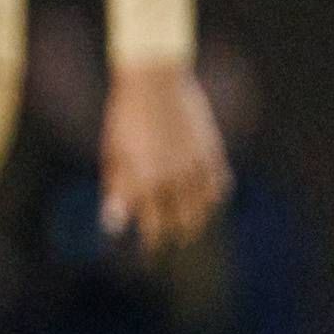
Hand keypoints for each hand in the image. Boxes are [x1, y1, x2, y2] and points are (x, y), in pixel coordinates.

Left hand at [99, 62, 230, 255]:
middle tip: (169, 241)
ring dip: (196, 221)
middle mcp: (173, 179)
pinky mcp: (213, 151)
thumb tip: (114, 224)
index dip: (152, 244)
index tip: (148, 253)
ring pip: (204, 209)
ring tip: (188, 227)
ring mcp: (196, 166)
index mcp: (144, 182)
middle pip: (181, 223)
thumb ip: (117, 189)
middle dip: (174, 236)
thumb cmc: (124, 116)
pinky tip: (206, 201)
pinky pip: (219, 185)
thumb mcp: (113, 153)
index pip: (153, 228)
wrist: (154, 80)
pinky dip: (214, 197)